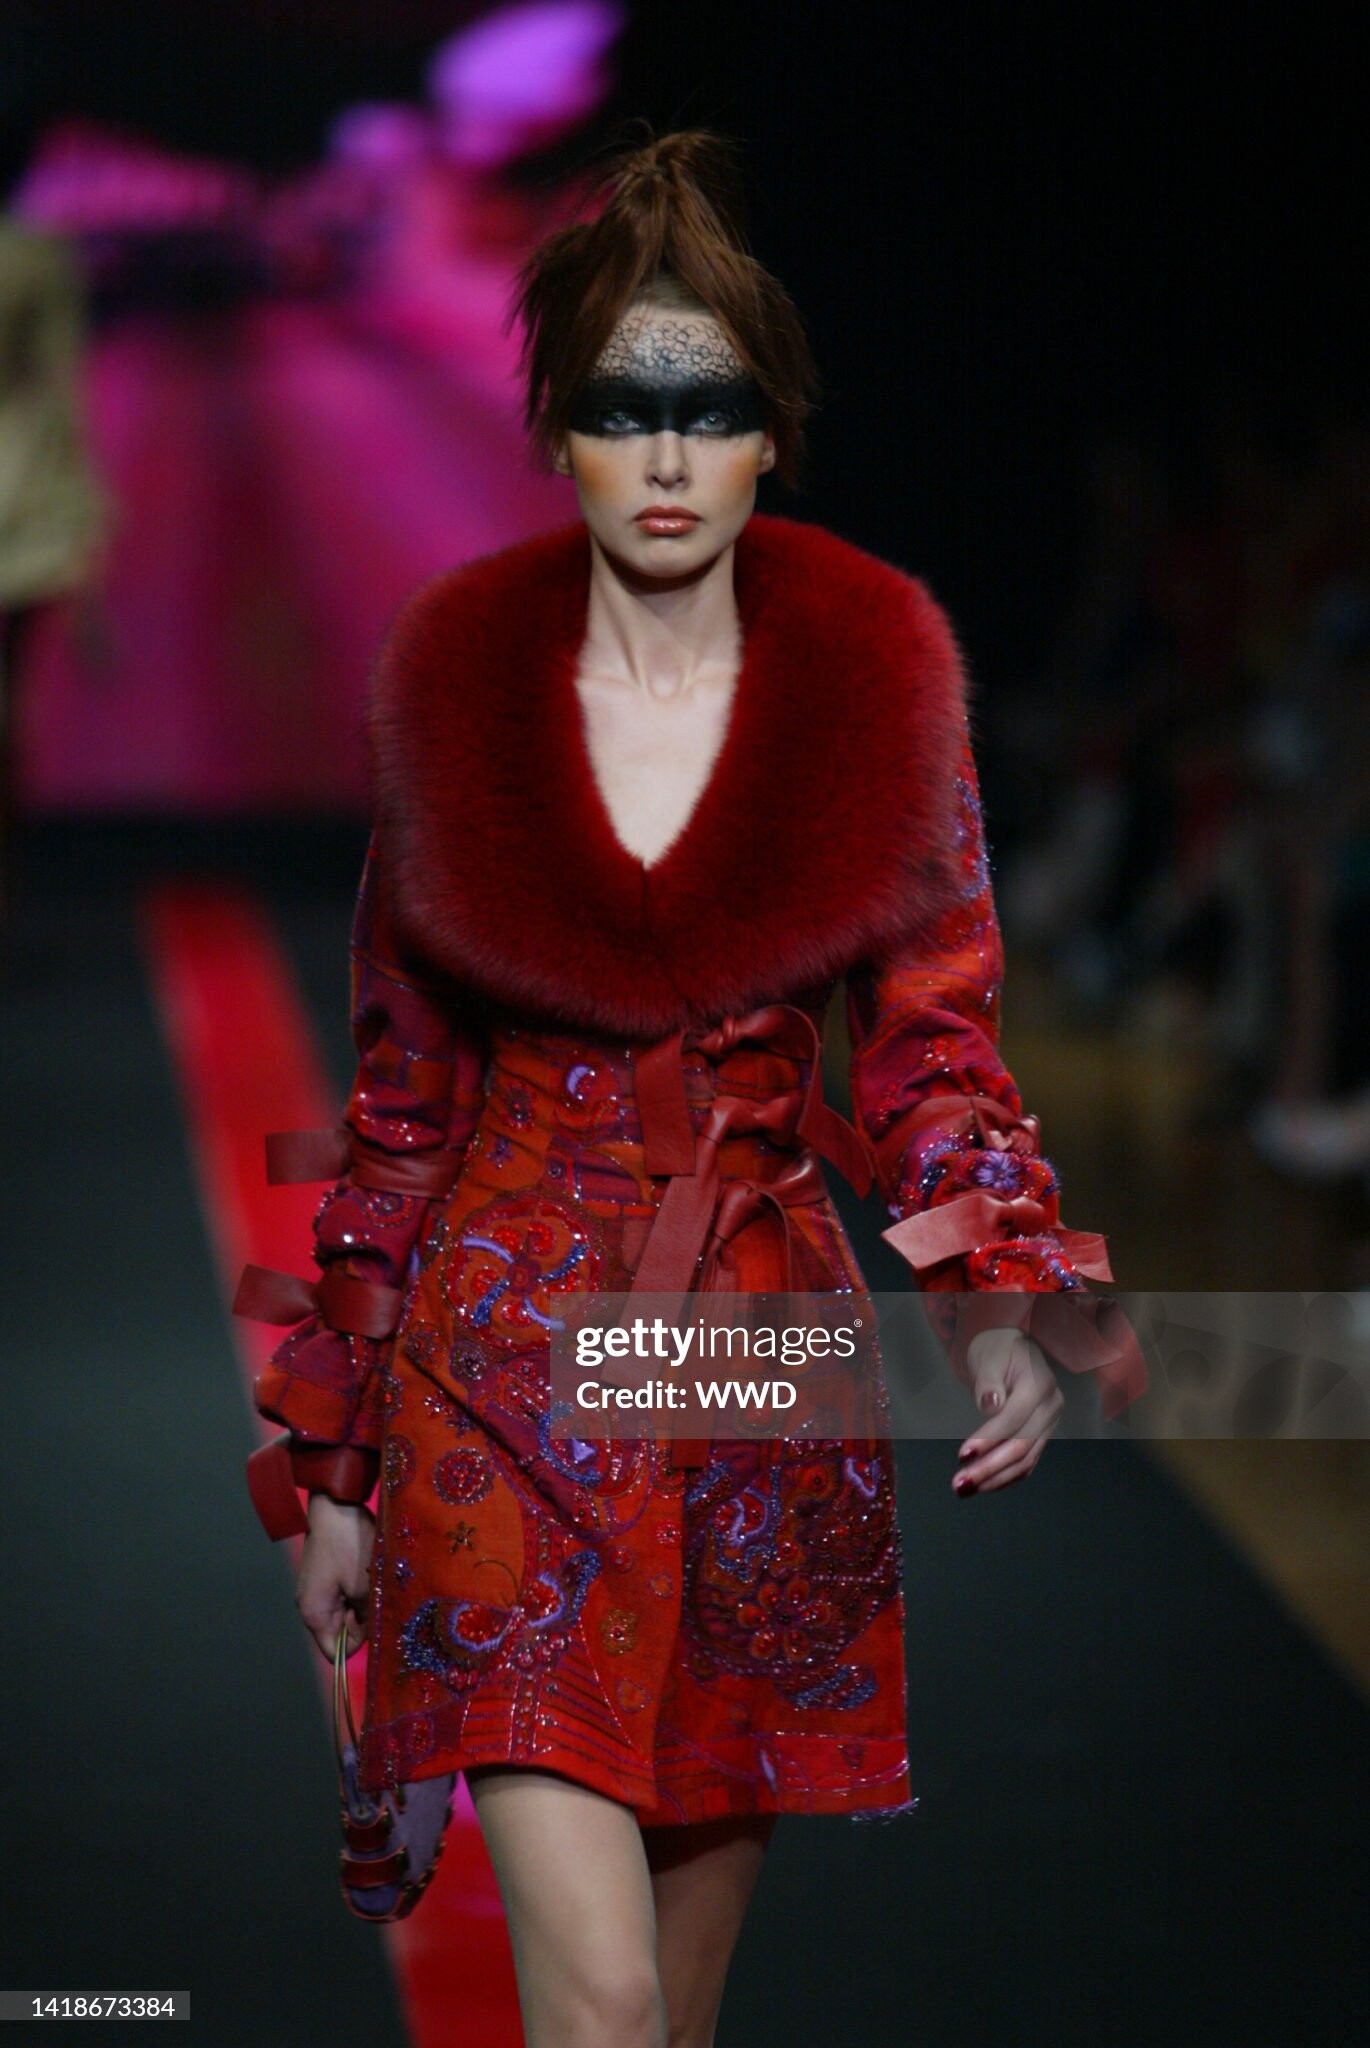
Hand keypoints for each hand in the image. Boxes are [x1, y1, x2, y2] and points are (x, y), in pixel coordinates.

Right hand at [296, 1495, 374, 1659]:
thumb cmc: (349, 1545)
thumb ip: (368, 1618)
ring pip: (347, 1613)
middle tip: (375, 1595)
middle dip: (363, 1621)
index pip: (335, 1652)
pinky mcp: (326, 1578)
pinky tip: (368, 1573)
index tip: (372, 1622)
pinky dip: (359, 1590)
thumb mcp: (365, 1585)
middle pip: (341, 1632)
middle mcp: (311, 1606)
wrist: (336, 1504)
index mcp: (314, 1614)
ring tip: (373, 1581)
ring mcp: (318, 1591)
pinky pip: (345, 1596)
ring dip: (364, 1603)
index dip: (357, 1644)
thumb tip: (374, 1634)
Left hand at [953, 1326, 1062, 1495]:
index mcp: (1039, 1383)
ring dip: (995, 1478)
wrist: (1011, 1349)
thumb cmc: (997, 1349)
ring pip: (1026, 1460)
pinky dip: (1005, 1476)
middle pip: (1021, 1445)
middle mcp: (1051, 1406)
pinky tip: (984, 1484)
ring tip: (966, 1488)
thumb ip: (989, 1381)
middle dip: (989, 1468)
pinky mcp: (1042, 1434)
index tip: (963, 1455)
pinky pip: (1027, 1461)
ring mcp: (1050, 1423)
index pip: (1014, 1418)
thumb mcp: (989, 1356)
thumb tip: (990, 1405)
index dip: (988, 1438)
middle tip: (960, 1483)